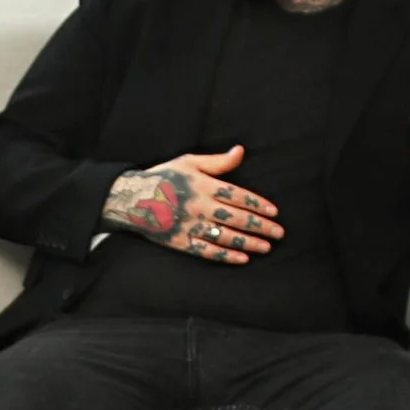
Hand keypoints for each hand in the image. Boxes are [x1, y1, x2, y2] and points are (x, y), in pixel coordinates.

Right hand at [101, 146, 284, 263]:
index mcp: (203, 185)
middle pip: (237, 217)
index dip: (259, 204)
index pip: (238, 195)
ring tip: (266, 247)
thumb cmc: (162, 178)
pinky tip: (242, 258)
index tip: (274, 212)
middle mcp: (199, 206)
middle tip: (279, 233)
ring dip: (249, 242)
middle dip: (261, 226)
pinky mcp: (180, 241)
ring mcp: (190, 226)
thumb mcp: (188, 162)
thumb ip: (217, 161)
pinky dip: (225, 255)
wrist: (130, 199)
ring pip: (225, 236)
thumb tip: (241, 151)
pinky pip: (207, 251)